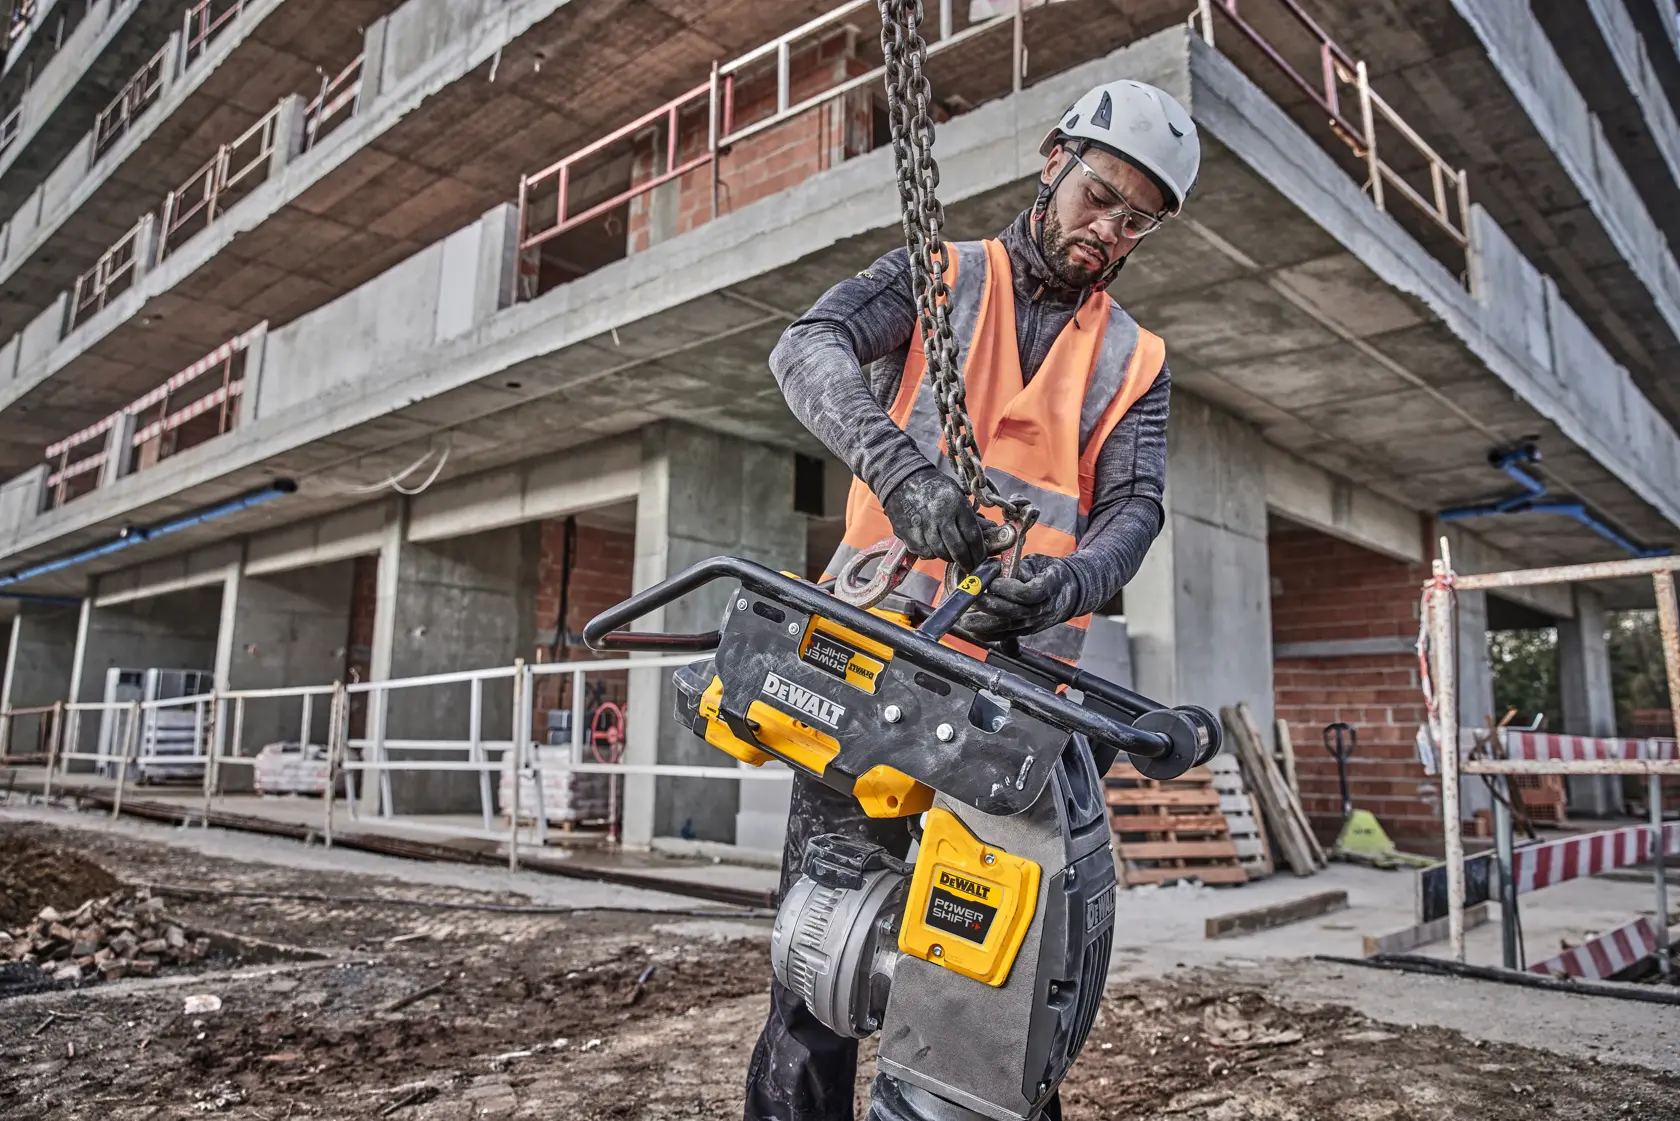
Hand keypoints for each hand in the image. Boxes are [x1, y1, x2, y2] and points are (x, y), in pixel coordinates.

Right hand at [881, 467, 987, 572]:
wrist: (904, 479)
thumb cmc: (935, 488)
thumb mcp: (957, 494)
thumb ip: (970, 515)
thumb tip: (989, 529)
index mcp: (957, 505)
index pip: (973, 536)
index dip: (978, 553)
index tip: (980, 560)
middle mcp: (941, 516)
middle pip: (958, 549)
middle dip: (966, 562)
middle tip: (969, 566)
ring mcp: (923, 526)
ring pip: (941, 553)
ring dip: (949, 558)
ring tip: (952, 557)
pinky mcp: (908, 533)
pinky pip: (924, 552)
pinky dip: (931, 553)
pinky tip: (933, 548)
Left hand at [963, 554, 1080, 641]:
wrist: (1069, 593)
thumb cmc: (1050, 574)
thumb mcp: (1039, 564)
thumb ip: (1019, 568)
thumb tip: (997, 571)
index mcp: (1048, 589)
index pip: (1027, 593)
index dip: (1007, 588)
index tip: (992, 581)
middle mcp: (1041, 611)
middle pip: (1012, 613)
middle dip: (988, 605)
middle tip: (970, 597)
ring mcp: (1032, 624)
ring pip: (1006, 627)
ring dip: (982, 623)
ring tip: (964, 616)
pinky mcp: (1024, 632)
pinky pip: (1003, 636)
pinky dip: (985, 633)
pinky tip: (971, 628)